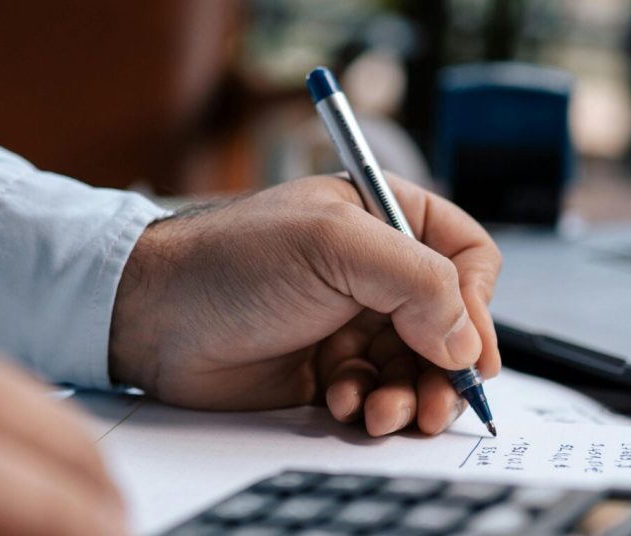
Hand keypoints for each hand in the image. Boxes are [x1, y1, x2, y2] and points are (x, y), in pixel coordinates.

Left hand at [110, 173, 501, 436]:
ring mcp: (351, 321)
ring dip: (408, 395)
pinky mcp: (327, 368)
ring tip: (381, 411)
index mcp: (385, 219)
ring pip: (415, 368)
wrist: (152, 315)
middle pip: (449, 325)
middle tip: (435, 404)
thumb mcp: (334, 246)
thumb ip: (416, 281)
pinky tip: (339, 401)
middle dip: (445, 369)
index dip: (478, 305)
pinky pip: (375, 394)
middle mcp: (374, 270)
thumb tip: (465, 341)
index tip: (472, 352)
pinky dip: (367, 405)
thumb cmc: (232, 260)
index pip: (466, 257)